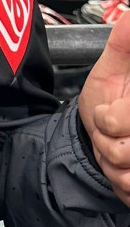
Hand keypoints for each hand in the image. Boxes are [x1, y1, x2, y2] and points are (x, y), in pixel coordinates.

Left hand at [78, 10, 129, 205]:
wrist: (99, 138)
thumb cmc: (109, 100)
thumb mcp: (111, 68)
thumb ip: (124, 42)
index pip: (125, 117)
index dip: (112, 119)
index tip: (108, 113)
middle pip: (127, 150)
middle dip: (108, 142)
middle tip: (108, 131)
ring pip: (129, 172)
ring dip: (112, 163)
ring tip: (115, 147)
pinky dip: (120, 184)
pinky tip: (123, 169)